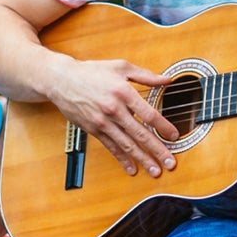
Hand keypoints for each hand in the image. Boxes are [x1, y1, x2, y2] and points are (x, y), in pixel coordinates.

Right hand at [46, 56, 178, 177]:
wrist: (62, 81)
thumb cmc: (91, 72)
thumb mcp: (120, 66)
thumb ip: (145, 75)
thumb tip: (167, 80)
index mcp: (124, 92)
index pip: (149, 114)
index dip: (163, 127)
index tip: (174, 136)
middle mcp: (114, 110)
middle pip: (140, 134)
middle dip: (157, 150)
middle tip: (170, 163)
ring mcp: (103, 123)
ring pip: (127, 145)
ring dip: (143, 159)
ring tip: (155, 170)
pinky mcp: (94, 130)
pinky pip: (111, 148)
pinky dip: (122, 160)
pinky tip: (132, 169)